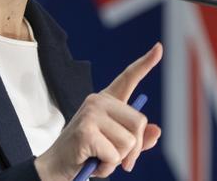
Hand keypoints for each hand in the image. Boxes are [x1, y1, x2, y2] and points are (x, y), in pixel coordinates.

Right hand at [35, 42, 162, 179]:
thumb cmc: (87, 155)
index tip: (159, 48)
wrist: (57, 167)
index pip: (128, 78)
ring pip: (129, 142)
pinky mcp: (86, 131)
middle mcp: (98, 101)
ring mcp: (91, 114)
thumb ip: (137, 140)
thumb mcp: (116, 147)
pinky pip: (114, 155)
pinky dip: (107, 167)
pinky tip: (93, 163)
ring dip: (118, 160)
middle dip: (134, 149)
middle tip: (118, 160)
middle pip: (139, 122)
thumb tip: (157, 131)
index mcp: (106, 101)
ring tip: (99, 159)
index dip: (145, 63)